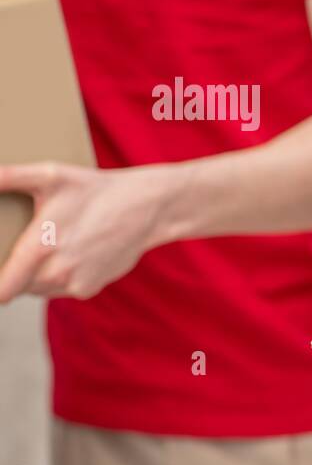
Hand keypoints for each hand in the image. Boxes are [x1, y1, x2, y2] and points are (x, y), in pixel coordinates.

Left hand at [0, 162, 174, 301]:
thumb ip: (8, 176)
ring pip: (38, 289)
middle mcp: (57, 272)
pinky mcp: (88, 289)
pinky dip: (59, 277)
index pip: (3, 287)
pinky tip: (71, 254)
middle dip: (15, 271)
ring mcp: (74, 284)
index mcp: (41, 246)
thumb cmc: (95, 190)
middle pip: (17, 286)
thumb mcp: (50, 175)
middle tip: (28, 247)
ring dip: (35, 275)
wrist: (144, 208)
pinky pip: (60, 289)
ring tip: (50, 247)